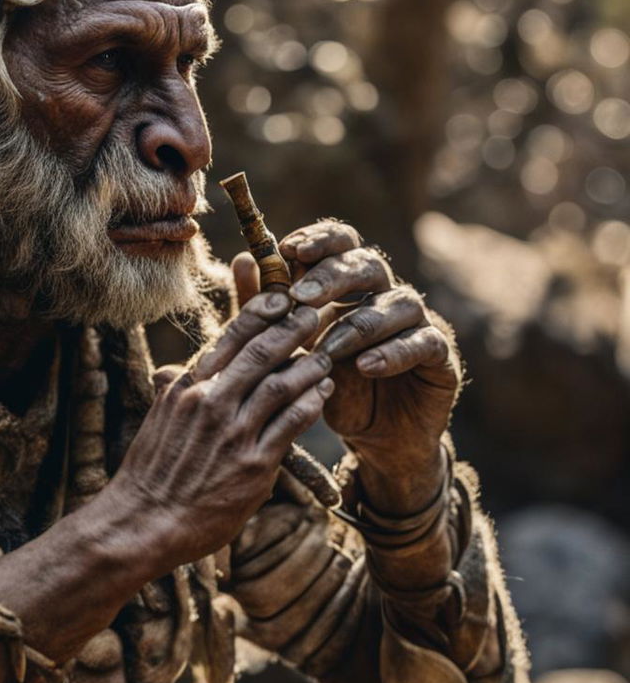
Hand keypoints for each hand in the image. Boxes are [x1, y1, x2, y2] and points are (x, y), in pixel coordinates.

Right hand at [107, 291, 332, 572]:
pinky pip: (291, 423)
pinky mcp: (252, 465)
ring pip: (280, 384)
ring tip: (326, 357)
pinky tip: (322, 393)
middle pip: (261, 351)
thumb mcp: (156, 423)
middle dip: (294, 328)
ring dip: (309, 366)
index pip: (230, 336)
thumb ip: (171, 394)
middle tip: (315, 315)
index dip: (261, 311)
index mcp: (186, 388)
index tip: (282, 297)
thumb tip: (172, 374)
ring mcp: (232, 433)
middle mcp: (209, 402)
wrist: (142, 523)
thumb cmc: (150, 476)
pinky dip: (310, 403)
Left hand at [271, 219, 460, 486]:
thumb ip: (270, 310)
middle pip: (370, 264)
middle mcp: (388, 296)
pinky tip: (367, 367)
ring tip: (328, 349)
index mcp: (353, 288)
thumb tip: (241, 260)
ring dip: (360, 323)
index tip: (290, 249)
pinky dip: (395, 352)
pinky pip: (425, 342)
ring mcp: (419, 323)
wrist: (374, 442)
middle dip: (334, 277)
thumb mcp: (294, 353)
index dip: (321, 240)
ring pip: (400, 302)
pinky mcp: (440, 356)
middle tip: (301, 297)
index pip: (343, 245)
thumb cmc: (333, 390)